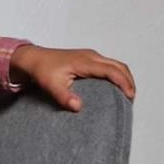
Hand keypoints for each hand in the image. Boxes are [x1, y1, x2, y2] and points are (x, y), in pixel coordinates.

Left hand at [8, 45, 135, 111]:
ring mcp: (90, 56)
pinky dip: (117, 74)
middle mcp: (90, 56)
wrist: (32, 58)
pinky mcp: (87, 58)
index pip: (112, 70)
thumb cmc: (41, 70)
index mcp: (85, 61)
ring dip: (124, 77)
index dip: (124, 82)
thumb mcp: (50, 85)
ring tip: (126, 94)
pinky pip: (108, 65)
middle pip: (119, 66)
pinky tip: (114, 87)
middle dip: (129, 81)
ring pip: (115, 64)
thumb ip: (64, 97)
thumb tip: (78, 107)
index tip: (130, 96)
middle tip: (131, 99)